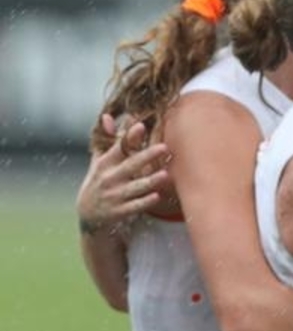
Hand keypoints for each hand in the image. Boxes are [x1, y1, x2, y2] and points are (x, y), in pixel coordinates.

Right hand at [77, 115, 171, 233]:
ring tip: (165, 174)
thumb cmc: (99, 181)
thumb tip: (107, 116)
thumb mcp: (99, 161)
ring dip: (149, 181)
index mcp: (105, 163)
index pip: (118, 148)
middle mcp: (109, 178)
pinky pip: (134, 206)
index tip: (141, 125)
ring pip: (134, 187)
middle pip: (130, 165)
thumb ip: (107, 140)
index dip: (129, 137)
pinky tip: (157, 197)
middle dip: (147, 156)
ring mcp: (114, 195)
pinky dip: (145, 202)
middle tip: (165, 147)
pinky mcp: (119, 211)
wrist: (88, 214)